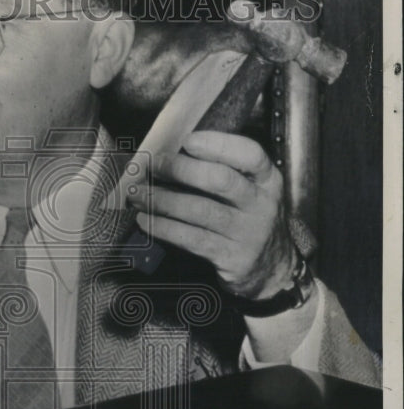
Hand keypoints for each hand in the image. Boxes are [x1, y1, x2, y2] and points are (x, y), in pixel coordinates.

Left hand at [130, 131, 295, 298]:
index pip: (250, 154)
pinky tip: (145, 220)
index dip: (218, 144)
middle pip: (220, 180)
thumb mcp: (251, 192)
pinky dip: (164, 228)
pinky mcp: (230, 257)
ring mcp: (247, 232)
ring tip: (137, 194)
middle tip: (153, 166)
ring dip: (162, 200)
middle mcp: (261, 204)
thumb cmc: (248, 219)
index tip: (188, 140)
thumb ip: (224, 172)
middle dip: (180, 170)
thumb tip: (173, 154)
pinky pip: (191, 238)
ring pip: (200, 210)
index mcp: (268, 179)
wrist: (271, 268)